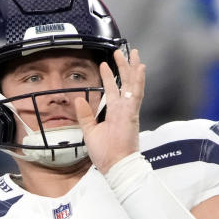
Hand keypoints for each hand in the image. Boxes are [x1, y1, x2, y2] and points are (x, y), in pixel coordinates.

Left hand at [74, 48, 144, 172]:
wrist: (115, 166)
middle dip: (123, 67)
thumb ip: (85, 115)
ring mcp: (129, 110)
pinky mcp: (132, 114)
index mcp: (114, 113)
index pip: (112, 90)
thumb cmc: (105, 154)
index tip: (104, 65)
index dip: (109, 77)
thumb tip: (78, 100)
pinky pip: (136, 94)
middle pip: (124, 83)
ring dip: (131, 68)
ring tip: (132, 53)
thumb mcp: (90, 132)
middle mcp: (123, 110)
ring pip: (132, 84)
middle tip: (120, 52)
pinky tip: (140, 67)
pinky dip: (139, 80)